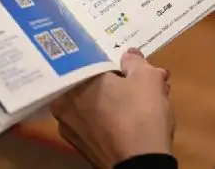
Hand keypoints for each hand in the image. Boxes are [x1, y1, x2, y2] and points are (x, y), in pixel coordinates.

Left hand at [51, 49, 173, 168]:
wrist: (141, 165)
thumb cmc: (139, 114)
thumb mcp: (146, 78)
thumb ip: (135, 61)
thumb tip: (128, 56)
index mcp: (72, 84)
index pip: (92, 62)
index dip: (117, 59)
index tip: (133, 61)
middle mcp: (63, 106)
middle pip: (97, 84)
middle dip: (123, 79)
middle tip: (146, 77)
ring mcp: (71, 130)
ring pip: (100, 104)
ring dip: (123, 97)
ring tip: (151, 96)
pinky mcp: (84, 148)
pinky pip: (100, 123)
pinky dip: (117, 117)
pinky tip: (139, 117)